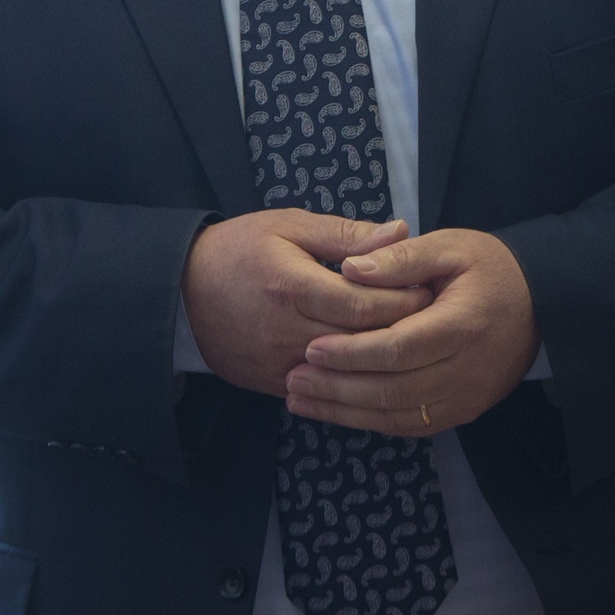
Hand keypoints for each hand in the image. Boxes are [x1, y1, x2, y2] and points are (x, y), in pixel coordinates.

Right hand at [181, 211, 431, 395]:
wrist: (180, 291)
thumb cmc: (239, 249)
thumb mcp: (290, 226)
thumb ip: (347, 234)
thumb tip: (401, 231)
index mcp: (294, 286)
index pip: (366, 304)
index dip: (405, 300)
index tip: (431, 290)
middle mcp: (287, 331)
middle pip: (362, 341)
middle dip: (404, 329)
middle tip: (434, 317)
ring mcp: (278, 364)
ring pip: (347, 371)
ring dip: (381, 357)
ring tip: (412, 340)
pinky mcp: (272, 384)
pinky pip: (324, 387)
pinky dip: (352, 377)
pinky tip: (375, 363)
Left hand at [284, 228, 539, 437]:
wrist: (541, 302)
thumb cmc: (490, 267)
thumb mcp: (450, 246)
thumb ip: (401, 257)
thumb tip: (351, 269)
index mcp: (462, 325)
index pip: (398, 348)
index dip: (352, 353)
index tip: (311, 349)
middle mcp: (466, 370)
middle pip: (393, 390)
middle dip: (337, 389)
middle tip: (293, 380)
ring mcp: (467, 397)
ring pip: (398, 415)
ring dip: (346, 412)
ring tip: (302, 401)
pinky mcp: (464, 411)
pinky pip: (412, 425)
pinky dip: (371, 421)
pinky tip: (338, 412)